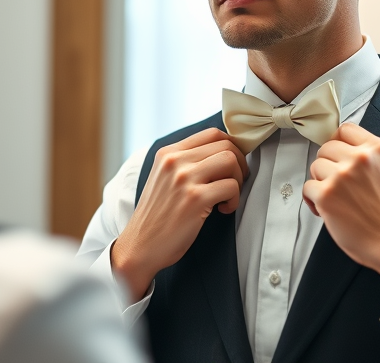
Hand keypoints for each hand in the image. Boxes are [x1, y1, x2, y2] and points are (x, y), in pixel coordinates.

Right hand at [112, 128, 246, 301]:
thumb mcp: (164, 178)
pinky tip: (223, 209)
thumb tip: (225, 153)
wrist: (140, 246)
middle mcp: (175, 161)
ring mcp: (184, 179)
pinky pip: (231, 187)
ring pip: (231, 161)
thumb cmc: (158, 216)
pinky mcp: (195, 199)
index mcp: (168, 153)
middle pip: (226, 145)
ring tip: (228, 196)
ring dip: (238, 180)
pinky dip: (234, 200)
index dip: (232, 147)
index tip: (233, 165)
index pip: (213, 133)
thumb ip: (186, 162)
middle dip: (240, 164)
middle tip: (235, 182)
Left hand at [303, 123, 379, 274]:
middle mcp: (359, 159)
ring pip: (315, 166)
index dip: (338, 141)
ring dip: (320, 181)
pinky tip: (323, 208)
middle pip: (327, 148)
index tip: (336, 151)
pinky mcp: (326, 196)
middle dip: (328, 164)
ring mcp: (341, 176)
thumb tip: (379, 159)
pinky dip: (312, 199)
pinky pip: (308, 188)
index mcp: (379, 150)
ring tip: (332, 196)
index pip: (346, 130)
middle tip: (334, 180)